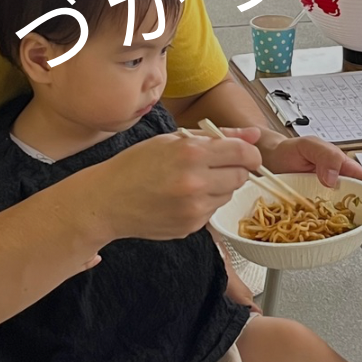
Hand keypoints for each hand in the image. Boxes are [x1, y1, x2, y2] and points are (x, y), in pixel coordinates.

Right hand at [96, 127, 263, 241]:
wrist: (107, 201)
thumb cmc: (135, 165)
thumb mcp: (173, 139)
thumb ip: (217, 136)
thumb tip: (253, 134)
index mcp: (192, 154)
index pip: (243, 153)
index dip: (251, 153)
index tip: (248, 154)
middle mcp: (196, 183)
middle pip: (242, 177)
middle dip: (235, 169)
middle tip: (214, 166)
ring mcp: (194, 209)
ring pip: (229, 195)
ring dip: (220, 187)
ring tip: (192, 181)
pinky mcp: (191, 227)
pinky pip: (213, 211)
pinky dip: (205, 203)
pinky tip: (182, 197)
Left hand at [262, 135, 361, 242]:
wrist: (267, 159)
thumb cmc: (290, 150)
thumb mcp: (308, 145)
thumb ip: (325, 155)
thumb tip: (334, 179)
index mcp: (345, 171)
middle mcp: (339, 189)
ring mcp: (326, 204)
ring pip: (345, 221)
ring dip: (350, 232)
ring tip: (350, 242)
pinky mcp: (312, 216)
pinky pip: (323, 228)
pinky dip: (327, 237)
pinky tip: (326, 243)